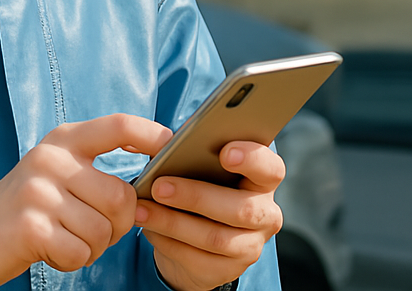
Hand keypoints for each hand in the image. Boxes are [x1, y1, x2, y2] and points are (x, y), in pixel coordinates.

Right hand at [0, 114, 172, 289]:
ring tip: (64, 236)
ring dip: (92, 246)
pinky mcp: (31, 226)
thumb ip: (96, 171)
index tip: (173, 147)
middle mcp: (50, 158)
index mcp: (63, 139)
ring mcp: (38, 191)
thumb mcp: (58, 174)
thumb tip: (152, 186)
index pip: (118, 126)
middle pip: (121, 196)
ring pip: (103, 230)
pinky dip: (73, 260)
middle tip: (89, 229)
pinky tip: (51, 249)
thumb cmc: (30, 207)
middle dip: (117, 226)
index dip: (152, 134)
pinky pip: (81, 252)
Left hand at [133, 140, 284, 290]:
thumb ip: (186, 151)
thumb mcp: (194, 166)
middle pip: (242, 209)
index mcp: (261, 180)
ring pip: (215, 238)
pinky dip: (168, 243)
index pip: (270, 169)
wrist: (192, 235)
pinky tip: (149, 229)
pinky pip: (198, 259)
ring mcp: (251, 246)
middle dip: (196, 196)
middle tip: (159, 187)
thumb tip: (154, 141)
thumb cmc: (195, 185)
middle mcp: (265, 215)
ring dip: (173, 223)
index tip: (224, 153)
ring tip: (141, 210)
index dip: (252, 159)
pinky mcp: (230, 270)